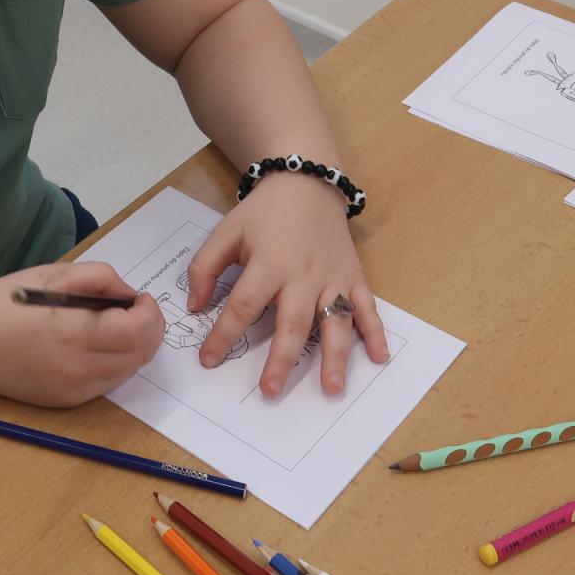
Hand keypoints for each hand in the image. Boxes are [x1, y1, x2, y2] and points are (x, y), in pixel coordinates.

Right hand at [0, 261, 163, 407]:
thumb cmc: (7, 302)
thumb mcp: (54, 275)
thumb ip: (99, 277)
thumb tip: (129, 294)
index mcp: (74, 331)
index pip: (137, 331)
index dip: (150, 313)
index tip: (141, 298)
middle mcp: (78, 367)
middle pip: (140, 355)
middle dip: (150, 330)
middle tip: (138, 311)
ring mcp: (73, 389)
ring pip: (128, 371)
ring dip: (134, 348)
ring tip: (118, 326)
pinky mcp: (67, 401)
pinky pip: (107, 383)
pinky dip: (115, 364)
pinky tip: (98, 346)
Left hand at [185, 175, 388, 397]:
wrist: (306, 183)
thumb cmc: (264, 213)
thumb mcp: (226, 232)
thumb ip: (205, 268)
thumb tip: (195, 307)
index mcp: (269, 262)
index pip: (243, 306)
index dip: (223, 335)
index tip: (208, 360)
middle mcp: (304, 274)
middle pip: (292, 323)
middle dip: (281, 359)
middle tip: (270, 391)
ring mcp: (333, 277)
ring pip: (335, 321)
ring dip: (336, 357)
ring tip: (332, 388)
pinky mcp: (354, 276)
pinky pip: (367, 307)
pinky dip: (376, 332)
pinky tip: (380, 357)